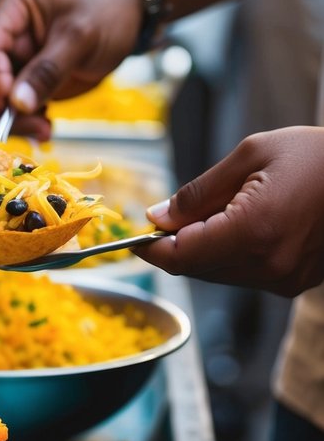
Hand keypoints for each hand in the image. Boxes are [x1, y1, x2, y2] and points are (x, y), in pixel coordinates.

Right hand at [0, 0, 143, 138]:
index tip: (11, 107)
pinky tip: (44, 127)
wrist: (125, 21)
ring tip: (42, 131)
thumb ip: (47, 70)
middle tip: (18, 131)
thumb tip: (16, 104)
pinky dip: (18, 122)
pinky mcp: (17, 77)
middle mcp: (0, 28)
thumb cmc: (105, 15)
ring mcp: (7, 55)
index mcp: (12, 5)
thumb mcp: (81, 38)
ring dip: (3, 119)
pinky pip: (3, 105)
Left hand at [134, 127, 323, 296]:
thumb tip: (157, 217)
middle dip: (175, 244)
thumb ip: (197, 193)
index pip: (180, 256)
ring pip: (218, 275)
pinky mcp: (294, 284)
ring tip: (222, 209)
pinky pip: (244, 275)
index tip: (134, 234)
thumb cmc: (316, 156)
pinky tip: (245, 224)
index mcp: (253, 231)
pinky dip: (230, 255)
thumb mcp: (250, 156)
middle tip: (172, 213)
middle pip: (195, 269)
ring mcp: (283, 280)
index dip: (150, 248)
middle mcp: (268, 265)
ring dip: (203, 249)